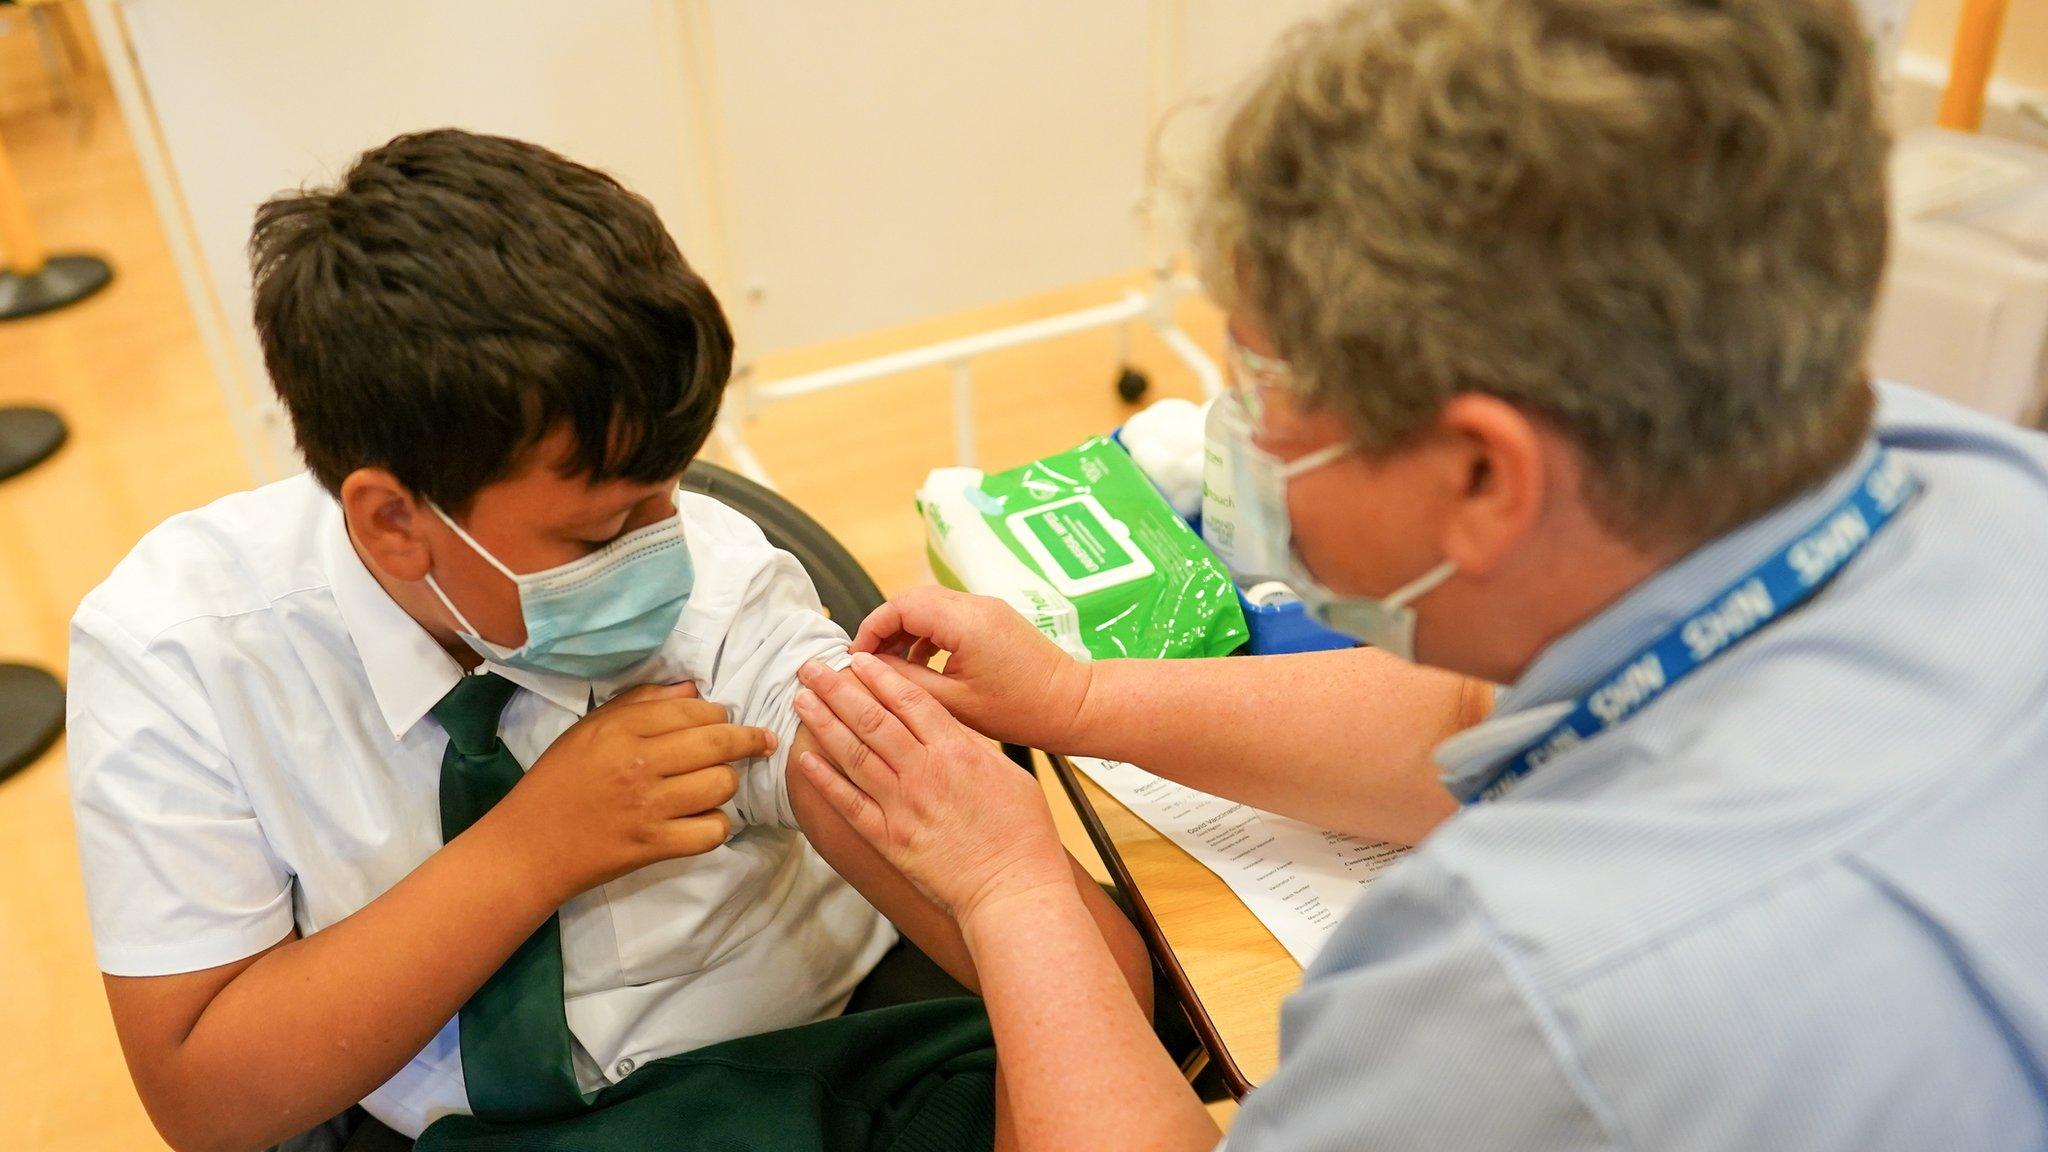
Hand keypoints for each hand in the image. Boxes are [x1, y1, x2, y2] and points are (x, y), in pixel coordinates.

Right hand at [487, 682, 771, 900]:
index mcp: (621, 730)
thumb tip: (693, 689)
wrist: (529, 846)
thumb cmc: (557, 781)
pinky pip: (712, 832)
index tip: (730, 720)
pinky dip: (716, 826)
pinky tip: (704, 819)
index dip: (721, 713)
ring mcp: (649, 807)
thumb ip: (641, 703)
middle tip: (760, 743)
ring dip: (727, 783)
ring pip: (721, 785)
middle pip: (718, 743)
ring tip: (716, 783)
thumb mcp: (589, 729)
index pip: (693, 711)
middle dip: (747, 741)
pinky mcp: (654, 846)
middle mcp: (639, 764)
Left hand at [793, 653, 1070, 922]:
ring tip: (802, 699)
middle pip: (872, 719)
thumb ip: (971, 746)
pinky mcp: (889, 839)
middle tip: (812, 667)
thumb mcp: (1008, 772)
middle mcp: (923, 772)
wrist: (1014, 890)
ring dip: (824, 723)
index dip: (879, 676)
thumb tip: (945, 725)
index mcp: (956, 751)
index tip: (858, 659)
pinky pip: (848, 803)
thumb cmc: (1023, 834)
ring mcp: (901, 806)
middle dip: (838, 689)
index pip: (908, 700)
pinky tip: (805, 758)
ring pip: (853, 753)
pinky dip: (824, 779)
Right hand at [850, 586, 1093, 750]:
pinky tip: (922, 664)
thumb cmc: (1023, 709)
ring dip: (906, 630)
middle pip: (912, 600)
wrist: (1072, 705)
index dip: (872, 629)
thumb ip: (906, 681)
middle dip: (885, 628)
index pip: (900, 606)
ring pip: (930, 606)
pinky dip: (928, 633)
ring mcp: (987, 609)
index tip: (856, 656)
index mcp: (965, 622)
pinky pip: (949, 615)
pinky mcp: (994, 619)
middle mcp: (976, 606)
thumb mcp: (953, 703)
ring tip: (891, 666)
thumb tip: (870, 669)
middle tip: (868, 660)